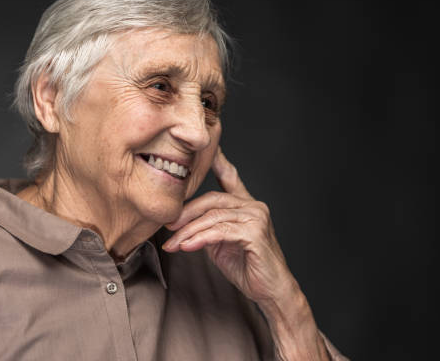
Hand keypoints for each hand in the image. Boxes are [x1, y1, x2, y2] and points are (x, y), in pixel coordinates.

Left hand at [162, 147, 296, 305]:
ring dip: (188, 231)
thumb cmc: (248, 267)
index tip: (205, 148)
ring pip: (213, 217)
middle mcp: (254, 206)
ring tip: (173, 243)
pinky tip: (187, 247)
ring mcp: (256, 217)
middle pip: (212, 200)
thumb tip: (182, 224)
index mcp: (246, 206)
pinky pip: (220, 231)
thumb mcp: (221, 244)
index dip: (217, 161)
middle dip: (186, 213)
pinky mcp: (255, 232)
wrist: (271, 291)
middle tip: (167, 225)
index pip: (230, 177)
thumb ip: (208, 228)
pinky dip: (200, 239)